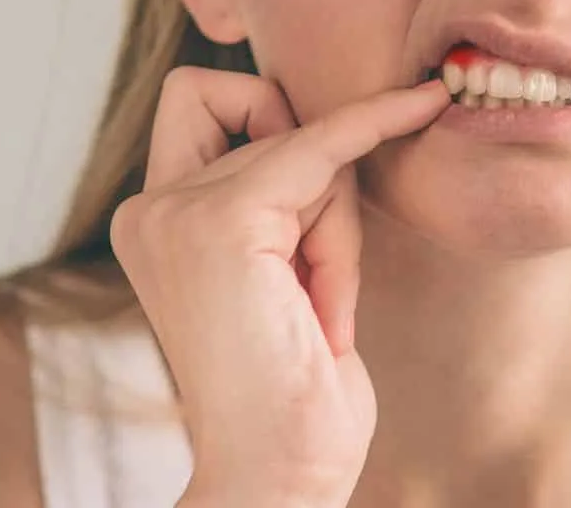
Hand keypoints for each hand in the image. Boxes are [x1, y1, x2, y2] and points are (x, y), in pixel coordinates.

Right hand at [109, 67, 449, 505]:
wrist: (278, 475)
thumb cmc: (295, 393)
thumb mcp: (278, 274)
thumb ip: (277, 202)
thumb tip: (331, 124)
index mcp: (153, 223)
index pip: (201, 101)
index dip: (266, 102)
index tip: (345, 105)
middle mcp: (148, 211)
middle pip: (260, 114)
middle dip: (316, 177)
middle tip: (319, 276)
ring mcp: (175, 213)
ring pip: (302, 143)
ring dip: (338, 225)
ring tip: (321, 312)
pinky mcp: (222, 222)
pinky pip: (323, 144)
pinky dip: (375, 126)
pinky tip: (422, 104)